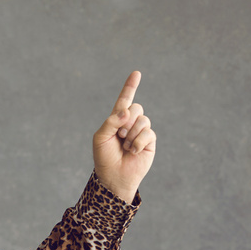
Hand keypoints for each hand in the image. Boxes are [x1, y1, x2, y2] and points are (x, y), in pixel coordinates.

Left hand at [92, 71, 155, 202]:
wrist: (114, 176)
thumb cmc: (104, 157)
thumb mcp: (101, 137)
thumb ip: (111, 121)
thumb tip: (127, 111)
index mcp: (117, 119)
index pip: (125, 100)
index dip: (130, 87)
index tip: (136, 73)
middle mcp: (130, 123)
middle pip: (136, 107)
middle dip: (127, 120)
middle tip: (120, 135)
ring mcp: (141, 132)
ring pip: (143, 119)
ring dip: (132, 134)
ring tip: (126, 146)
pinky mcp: (149, 142)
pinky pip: (148, 133)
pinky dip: (138, 142)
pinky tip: (133, 151)